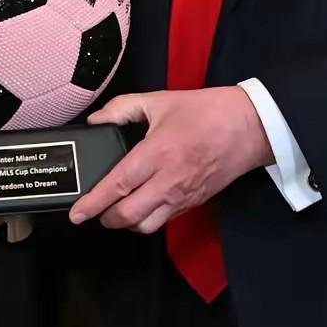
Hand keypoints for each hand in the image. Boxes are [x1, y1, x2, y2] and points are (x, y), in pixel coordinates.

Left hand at [69, 87, 272, 232]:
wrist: (249, 126)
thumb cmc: (206, 112)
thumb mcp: (158, 100)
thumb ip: (122, 108)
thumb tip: (97, 120)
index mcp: (158, 152)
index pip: (118, 185)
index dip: (94, 203)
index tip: (77, 213)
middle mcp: (169, 180)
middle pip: (129, 215)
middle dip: (105, 218)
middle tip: (92, 212)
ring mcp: (183, 195)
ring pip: (147, 226)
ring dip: (127, 223)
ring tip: (115, 211)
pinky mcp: (194, 202)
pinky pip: (164, 221)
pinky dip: (147, 220)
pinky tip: (140, 207)